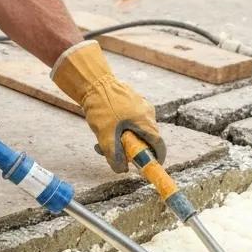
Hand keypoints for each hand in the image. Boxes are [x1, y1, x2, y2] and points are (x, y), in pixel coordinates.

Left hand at [51, 41, 164, 172]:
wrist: (93, 81)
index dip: (156, 159)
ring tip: (101, 142)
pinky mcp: (132, 102)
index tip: (148, 167)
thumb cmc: (101, 107)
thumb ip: (113, 156)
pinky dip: (119, 129)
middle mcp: (147, 113)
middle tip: (114, 155)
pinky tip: (103, 129)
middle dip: (130, 151)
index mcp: (145, 121)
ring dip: (121, 140)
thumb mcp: (105, 136)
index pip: (158, 145)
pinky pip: (130, 120)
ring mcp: (140, 106)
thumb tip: (121, 170)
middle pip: (145, 139)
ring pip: (135, 130)